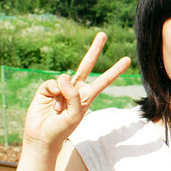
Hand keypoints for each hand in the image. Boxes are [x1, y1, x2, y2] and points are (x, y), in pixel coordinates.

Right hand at [22, 32, 130, 152]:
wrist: (42, 136)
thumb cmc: (62, 128)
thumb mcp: (75, 114)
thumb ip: (74, 95)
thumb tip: (65, 76)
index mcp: (87, 96)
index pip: (104, 80)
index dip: (115, 70)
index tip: (127, 59)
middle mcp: (76, 88)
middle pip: (87, 65)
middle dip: (95, 49)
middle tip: (103, 34)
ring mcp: (61, 87)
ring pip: (66, 78)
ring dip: (63, 94)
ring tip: (59, 109)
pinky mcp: (47, 88)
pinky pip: (53, 83)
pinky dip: (53, 92)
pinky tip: (51, 103)